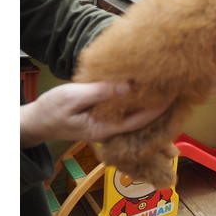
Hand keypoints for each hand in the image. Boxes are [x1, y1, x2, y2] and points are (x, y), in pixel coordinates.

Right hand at [20, 82, 172, 147]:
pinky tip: (148, 91)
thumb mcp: (74, 97)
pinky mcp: (107, 118)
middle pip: (143, 120)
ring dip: (152, 103)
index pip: (140, 120)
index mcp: (105, 129)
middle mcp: (112, 130)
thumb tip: (130, 85)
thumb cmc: (52, 109)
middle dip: (161, 106)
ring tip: (170, 88)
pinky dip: (139, 102)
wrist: (37, 121)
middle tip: (178, 88)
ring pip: (137, 116)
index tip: (173, 92)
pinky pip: (128, 112)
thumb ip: (102, 92)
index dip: (159, 107)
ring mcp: (110, 125)